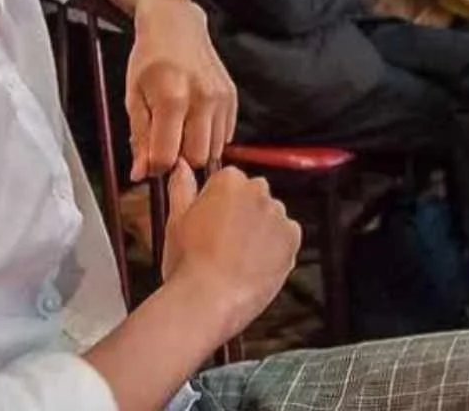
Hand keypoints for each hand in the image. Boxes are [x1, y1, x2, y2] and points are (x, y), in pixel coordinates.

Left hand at [126, 0, 237, 179]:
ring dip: (197, 148)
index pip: (167, 157)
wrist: (176, 25)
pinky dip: (210, 136)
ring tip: (181, 127)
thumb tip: (141, 174)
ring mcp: (222, 98)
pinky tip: (195, 118)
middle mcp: (203, 99)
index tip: (150, 160)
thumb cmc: (150, 57)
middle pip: (197, 159)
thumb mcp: (133, 96)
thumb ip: (140, 137)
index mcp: (172, 98)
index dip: (155, 166)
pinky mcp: (232, 97)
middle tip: (166, 143)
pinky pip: (226, 135)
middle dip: (180, 160)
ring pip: (215, 150)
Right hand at [161, 163, 300, 332]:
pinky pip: (286, 237)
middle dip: (243, 213)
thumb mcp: (175, 220)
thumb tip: (183, 168)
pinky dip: (276, 248)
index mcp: (229, 181)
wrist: (209, 300)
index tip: (213, 219)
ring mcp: (278, 215)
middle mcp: (258, 192)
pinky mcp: (292, 239)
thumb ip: (182, 187)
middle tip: (223, 240)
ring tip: (238, 257)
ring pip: (270, 217)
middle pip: (253, 196)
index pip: (229, 179)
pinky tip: (254, 264)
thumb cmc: (189, 263)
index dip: (219, 202)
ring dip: (260, 230)